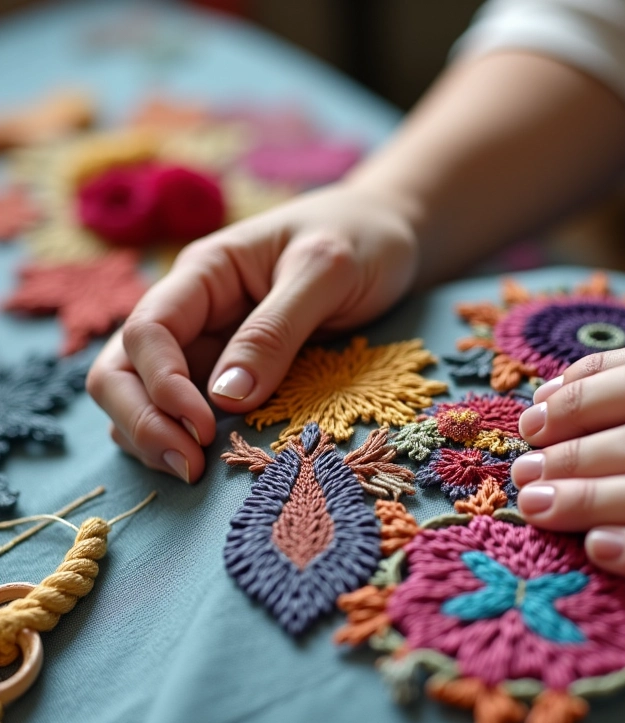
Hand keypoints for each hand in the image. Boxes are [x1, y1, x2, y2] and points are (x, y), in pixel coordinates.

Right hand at [86, 183, 418, 481]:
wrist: (387, 234)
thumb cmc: (361, 240)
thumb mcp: (326, 272)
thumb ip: (275, 330)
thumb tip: (225, 398)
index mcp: (204, 273)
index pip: (149, 331)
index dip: (161, 385)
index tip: (205, 427)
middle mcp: (193, 310)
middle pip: (123, 368)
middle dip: (142, 421)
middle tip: (190, 467)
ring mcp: (207, 341)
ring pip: (142, 394)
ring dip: (153, 436)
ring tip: (195, 470)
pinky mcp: (229, 369)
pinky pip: (183, 406)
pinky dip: (181, 435)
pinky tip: (208, 458)